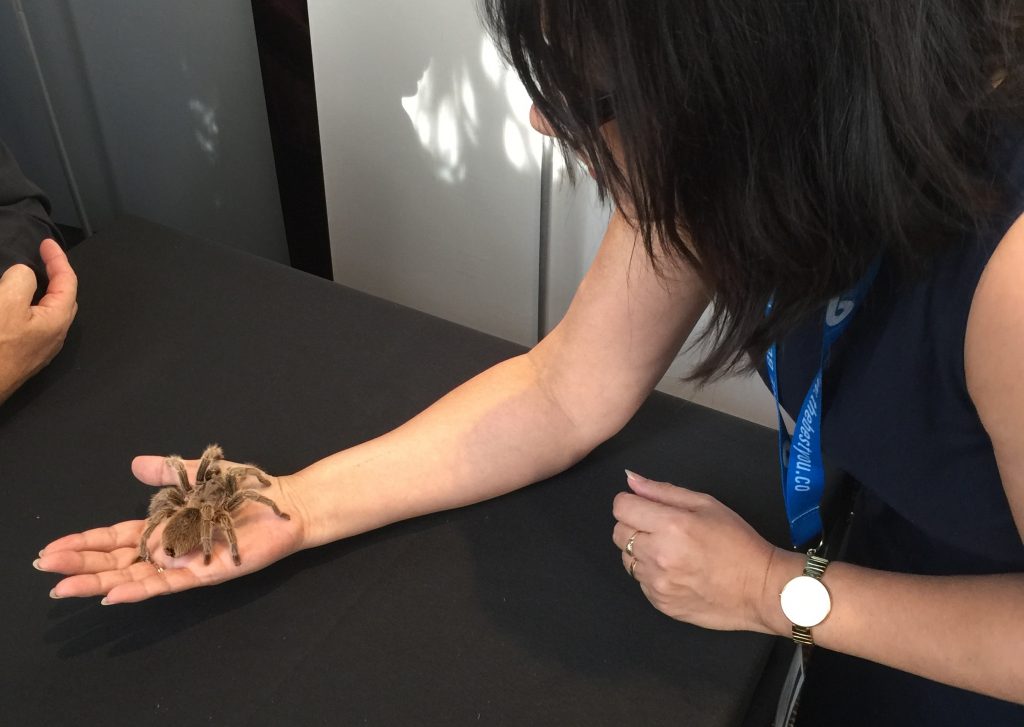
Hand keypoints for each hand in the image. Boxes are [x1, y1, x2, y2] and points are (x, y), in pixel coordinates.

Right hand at [0, 239, 77, 402]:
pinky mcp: (23, 355)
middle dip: (55, 275)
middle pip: (62, 298)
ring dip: (40, 291)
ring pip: (46, 312)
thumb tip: (26, 275)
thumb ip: (22, 281)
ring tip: (28, 277)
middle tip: (41, 258)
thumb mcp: (7, 303)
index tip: (46, 242)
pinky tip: (14, 305)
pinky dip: (27, 307)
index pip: (67, 282)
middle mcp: (54, 336)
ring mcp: (39, 348)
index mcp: (57, 321)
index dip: (58, 259)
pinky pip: (31, 324)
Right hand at [35, 455, 309, 603]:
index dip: (84, 543)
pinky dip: (140, 590)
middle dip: (80, 564)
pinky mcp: (205, 572)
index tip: (51, 547)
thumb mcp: (197, 474)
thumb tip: (134, 463)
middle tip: (45, 567)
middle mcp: (170, 548)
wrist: (283, 503)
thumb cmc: (242, 490)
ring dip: (99, 582)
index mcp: (165, 525)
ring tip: (65, 587)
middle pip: (116, 561)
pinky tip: (114, 594)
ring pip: (133, 577)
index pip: (116, 538)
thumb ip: (166, 474)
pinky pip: (168, 584)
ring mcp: (185, 563)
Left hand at [612, 470, 783, 632]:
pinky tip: (677, 572)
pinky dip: (652, 574)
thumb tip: (631, 479)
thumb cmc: (737, 542)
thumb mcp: (706, 505)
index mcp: (670, 526)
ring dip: (642, 551)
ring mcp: (657, 583)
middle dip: (635, 526)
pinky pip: (640, 582)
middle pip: (619, 533)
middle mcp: (657, 555)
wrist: (759, 589)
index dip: (631, 503)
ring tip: (672, 552)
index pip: (621, 507)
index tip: (646, 507)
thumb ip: (663, 491)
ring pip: (627, 558)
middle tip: (663, 530)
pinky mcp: (660, 603)